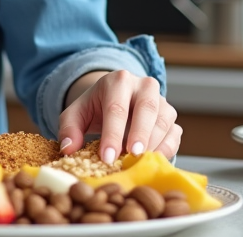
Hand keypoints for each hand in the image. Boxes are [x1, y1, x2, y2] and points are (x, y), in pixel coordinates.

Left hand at [57, 70, 180, 164]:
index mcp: (118, 81)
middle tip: (131, 156)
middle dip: (140, 134)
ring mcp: (161, 100)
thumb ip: (69, 129)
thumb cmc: (96, 108)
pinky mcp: (171, 116)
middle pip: (146, 108)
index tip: (107, 158)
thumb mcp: (76, 114)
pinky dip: (166, 148)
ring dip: (154, 143)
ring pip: (164, 119)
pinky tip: (152, 161)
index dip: (112, 134)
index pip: (116, 107)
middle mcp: (143, 86)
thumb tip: (68, 149)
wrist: (117, 99)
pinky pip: (174, 132)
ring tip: (139, 162)